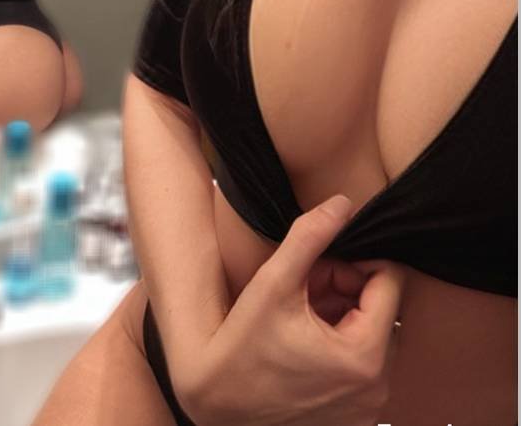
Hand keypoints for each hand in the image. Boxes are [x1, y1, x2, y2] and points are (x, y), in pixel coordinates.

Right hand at [174, 194, 404, 425]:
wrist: (217, 406)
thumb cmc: (241, 349)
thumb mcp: (273, 283)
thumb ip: (310, 236)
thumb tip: (343, 203)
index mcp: (364, 357)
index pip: (390, 282)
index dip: (355, 262)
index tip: (321, 265)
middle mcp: (377, 389)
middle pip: (381, 308)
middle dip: (346, 288)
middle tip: (305, 288)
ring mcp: (367, 408)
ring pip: (371, 334)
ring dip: (342, 313)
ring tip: (301, 313)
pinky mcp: (355, 418)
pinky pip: (362, 364)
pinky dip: (339, 343)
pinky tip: (305, 340)